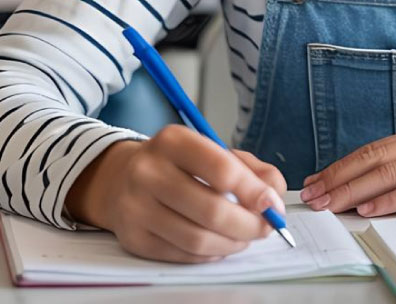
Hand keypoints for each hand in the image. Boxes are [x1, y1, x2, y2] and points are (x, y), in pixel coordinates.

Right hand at [64, 126, 288, 262]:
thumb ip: (250, 169)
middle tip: (265, 227)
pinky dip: (210, 254)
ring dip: (232, 243)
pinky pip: (182, 255)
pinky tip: (219, 244)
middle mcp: (148, 172)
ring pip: (197, 239)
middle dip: (249, 224)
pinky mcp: (133, 237)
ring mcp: (136, 207)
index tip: (272, 204)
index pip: (221, 169)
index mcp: (173, 141)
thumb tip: (274, 197)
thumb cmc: (178, 165)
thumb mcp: (211, 151)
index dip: (254, 191)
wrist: (121, 178)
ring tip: (244, 237)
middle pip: (211, 210)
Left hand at [299, 121, 395, 217]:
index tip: (318, 180)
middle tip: (310, 195)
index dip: (343, 165)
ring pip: (391, 171)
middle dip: (338, 177)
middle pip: (375, 157)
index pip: (376, 148)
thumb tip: (394, 191)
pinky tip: (371, 209)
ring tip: (329, 203)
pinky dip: (392, 198)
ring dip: (354, 189)